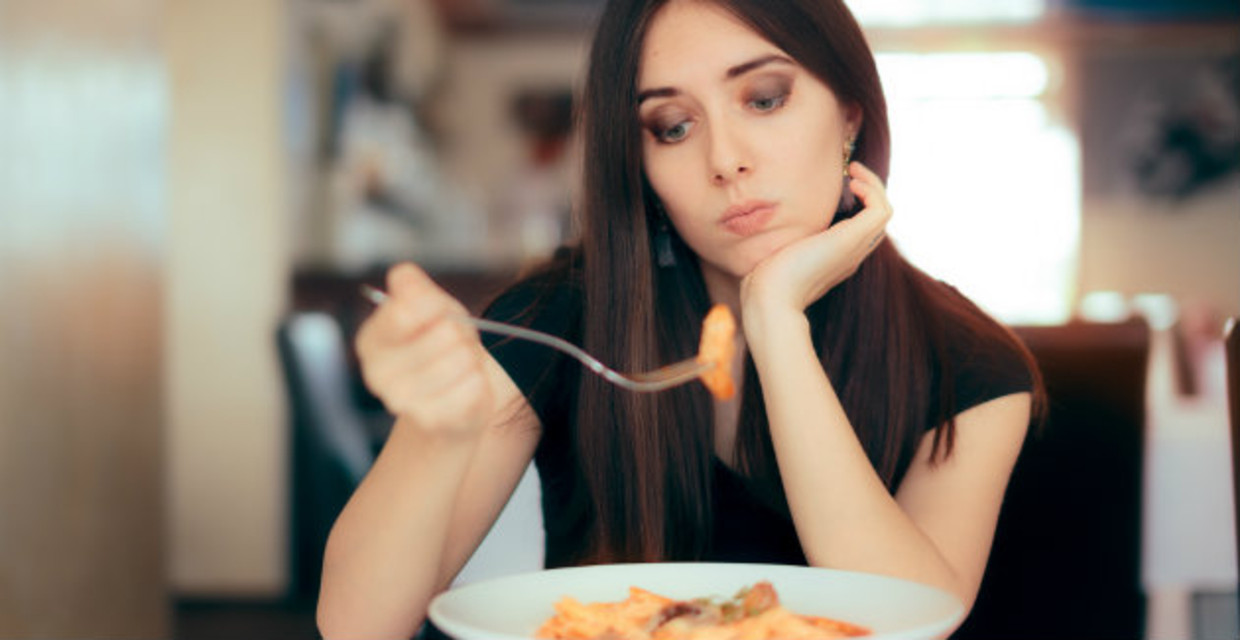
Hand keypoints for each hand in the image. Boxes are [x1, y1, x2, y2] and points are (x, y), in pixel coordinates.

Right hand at [355, 263, 494, 439]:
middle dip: (460, 334)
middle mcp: (377, 375)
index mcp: (371, 340)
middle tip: (454, 345)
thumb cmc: (440, 346)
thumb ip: (413, 287)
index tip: (438, 313)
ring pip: (462, 359)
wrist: (454, 398)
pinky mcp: (433, 421)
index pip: (405, 311)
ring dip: (471, 359)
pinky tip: (463, 388)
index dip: (436, 306)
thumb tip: (402, 277)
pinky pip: (474, 386)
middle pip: (445, 333)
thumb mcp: (431, 307)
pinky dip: (478, 383)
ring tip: (460, 366)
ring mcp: (403, 402)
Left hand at [740, 161, 892, 319]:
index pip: (861, 229)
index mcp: (837, 259)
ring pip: (884, 211)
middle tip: (850, 172)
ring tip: (853, 171)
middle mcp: (851, 254)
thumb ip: (785, 241)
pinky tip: (852, 182)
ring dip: (873, 185)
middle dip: (869, 190)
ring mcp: (854, 248)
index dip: (857, 203)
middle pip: (877, 219)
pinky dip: (872, 190)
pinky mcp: (852, 240)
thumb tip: (768, 225)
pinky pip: (881, 210)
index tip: (840, 185)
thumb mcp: (779, 254)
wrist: (771, 298)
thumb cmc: (765, 281)